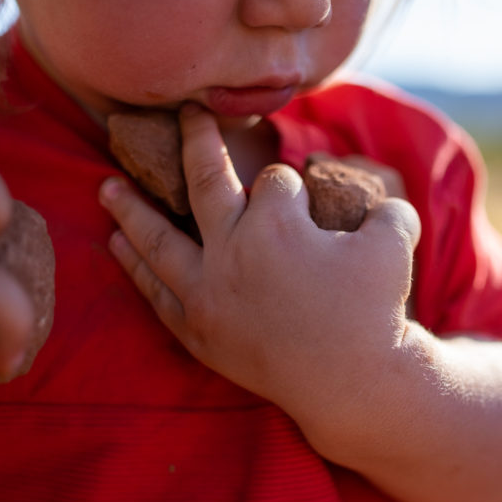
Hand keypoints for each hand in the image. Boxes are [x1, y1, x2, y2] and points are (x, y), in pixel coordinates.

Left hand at [99, 104, 420, 413]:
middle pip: (203, 184)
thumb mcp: (395, 243)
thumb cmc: (375, 311)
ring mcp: (207, 296)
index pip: (275, 182)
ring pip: (158, 240)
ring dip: (131, 210)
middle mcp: (230, 254)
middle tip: (186, 115)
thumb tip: (377, 197)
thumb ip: (386, 206)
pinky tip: (119, 246)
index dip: (291, 188)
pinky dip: (136, 268)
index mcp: (276, 225)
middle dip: (196, 142)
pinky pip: (157, 294)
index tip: (300, 204)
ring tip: (106, 187)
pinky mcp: (199, 333)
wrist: (352, 386)